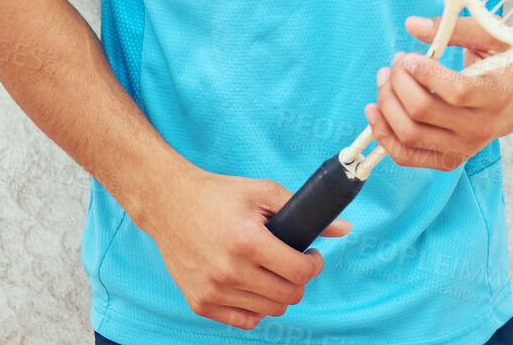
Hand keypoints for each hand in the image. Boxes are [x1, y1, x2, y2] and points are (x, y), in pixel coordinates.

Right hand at [138, 160, 350, 330]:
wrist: (168, 204)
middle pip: (288, 296)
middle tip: (294, 262)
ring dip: (278, 293)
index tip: (311, 254)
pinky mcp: (199, 302)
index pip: (299, 272)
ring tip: (272, 271)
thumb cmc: (218, 195)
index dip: (314, 264)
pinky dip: (256, 307)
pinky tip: (254, 285)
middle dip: (300, 279)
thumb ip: (303, 210)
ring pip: (269, 310)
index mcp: (247, 240)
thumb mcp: (263, 192)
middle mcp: (229, 270)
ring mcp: (212, 290)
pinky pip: (244, 320)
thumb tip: (345, 228)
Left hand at [364, 16, 512, 171]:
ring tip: (384, 80)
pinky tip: (375, 111)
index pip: (454, 91)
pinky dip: (385, 136)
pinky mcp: (450, 158)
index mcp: (497, 95)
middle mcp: (482, 128)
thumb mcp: (490, 36)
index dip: (422, 72)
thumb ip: (452, 29)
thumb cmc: (509, 59)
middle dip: (397, 84)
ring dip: (386, 105)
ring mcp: (465, 147)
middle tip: (394, 64)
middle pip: (423, 112)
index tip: (408, 56)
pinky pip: (408, 156)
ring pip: (410, 135)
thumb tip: (411, 24)